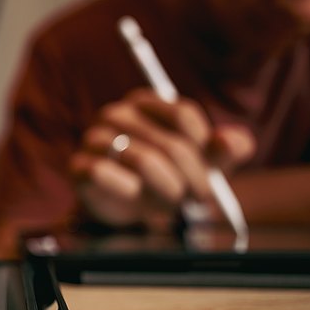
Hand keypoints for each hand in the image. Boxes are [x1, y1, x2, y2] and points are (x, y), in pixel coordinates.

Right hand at [68, 88, 254, 229]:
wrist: (127, 207)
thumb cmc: (169, 176)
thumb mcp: (204, 162)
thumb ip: (227, 149)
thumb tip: (230, 142)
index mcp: (144, 102)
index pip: (183, 115)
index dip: (204, 148)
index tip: (212, 170)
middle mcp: (116, 114)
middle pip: (171, 144)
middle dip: (194, 179)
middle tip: (198, 198)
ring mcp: (94, 138)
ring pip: (143, 161)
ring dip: (167, 189)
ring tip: (170, 202)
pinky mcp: (79, 166)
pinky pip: (105, 174)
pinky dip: (128, 191)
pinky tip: (133, 195)